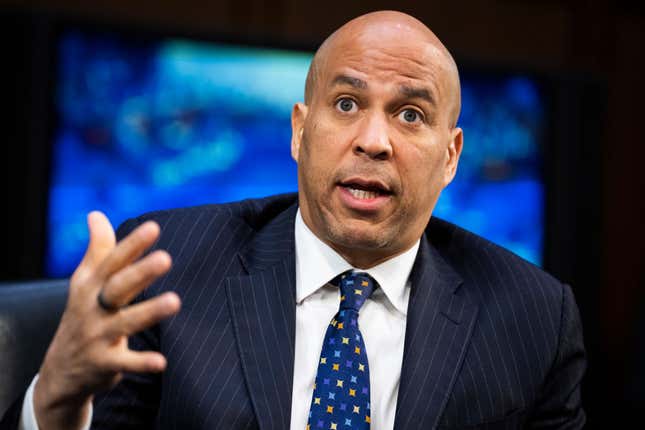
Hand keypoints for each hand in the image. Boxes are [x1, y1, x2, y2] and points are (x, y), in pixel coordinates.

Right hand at [33, 212, 180, 429]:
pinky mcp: (104, 363)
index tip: (153, 227)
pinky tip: (162, 362)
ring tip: (175, 301)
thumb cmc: (83, 314)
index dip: (132, 244)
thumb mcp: (85, 281)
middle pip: (118, 286)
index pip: (113, 260)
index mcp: (91, 284)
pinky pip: (125, 362)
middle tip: (166, 258)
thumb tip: (96, 214)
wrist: (61, 370)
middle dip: (140, 272)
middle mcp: (93, 308)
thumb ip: (98, 249)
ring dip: (150, 312)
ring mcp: (97, 336)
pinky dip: (142, 363)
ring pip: (125, 322)